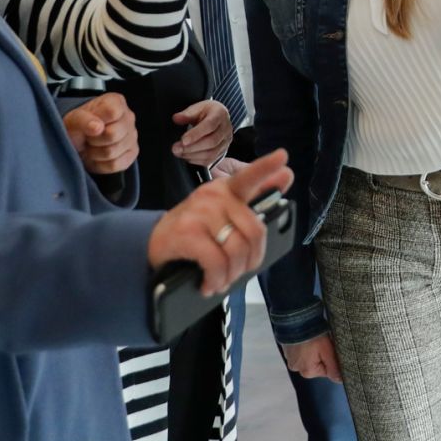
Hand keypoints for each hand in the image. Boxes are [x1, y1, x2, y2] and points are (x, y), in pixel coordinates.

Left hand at [62, 92, 138, 173]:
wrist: (79, 142)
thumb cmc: (78, 127)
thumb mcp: (73, 119)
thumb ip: (83, 119)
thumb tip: (97, 127)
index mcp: (116, 102)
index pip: (112, 112)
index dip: (96, 122)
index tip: (89, 124)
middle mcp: (129, 117)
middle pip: (113, 134)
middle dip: (94, 139)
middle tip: (88, 136)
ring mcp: (133, 136)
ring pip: (112, 152)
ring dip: (95, 153)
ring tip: (92, 146)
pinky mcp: (132, 153)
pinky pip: (115, 165)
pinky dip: (101, 164)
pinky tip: (98, 156)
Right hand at [148, 148, 292, 295]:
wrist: (154, 245)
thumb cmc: (194, 231)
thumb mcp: (224, 214)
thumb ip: (255, 197)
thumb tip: (286, 175)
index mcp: (227, 190)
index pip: (249, 176)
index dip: (266, 167)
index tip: (283, 157)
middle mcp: (214, 196)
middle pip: (254, 231)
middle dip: (251, 260)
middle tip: (239, 271)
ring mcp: (199, 212)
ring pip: (237, 249)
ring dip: (232, 274)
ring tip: (222, 280)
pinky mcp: (187, 232)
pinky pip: (216, 262)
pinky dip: (216, 279)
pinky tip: (209, 283)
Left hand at [172, 99, 233, 167]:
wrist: (217, 118)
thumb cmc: (207, 112)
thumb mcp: (197, 108)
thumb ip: (186, 114)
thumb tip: (176, 118)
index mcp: (220, 114)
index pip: (210, 125)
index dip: (196, 134)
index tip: (183, 140)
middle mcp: (226, 129)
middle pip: (211, 142)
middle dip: (192, 147)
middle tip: (176, 148)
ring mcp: (225, 142)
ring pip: (211, 153)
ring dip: (193, 155)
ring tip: (179, 152)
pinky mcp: (222, 151)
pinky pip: (210, 160)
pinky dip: (196, 160)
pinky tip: (187, 156)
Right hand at [282, 333, 342, 381]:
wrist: (296, 320)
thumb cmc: (313, 336)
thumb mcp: (328, 351)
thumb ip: (334, 368)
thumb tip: (340, 381)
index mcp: (308, 371)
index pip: (327, 370)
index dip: (331, 358)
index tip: (329, 348)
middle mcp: (297, 368)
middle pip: (317, 364)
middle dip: (321, 354)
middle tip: (321, 342)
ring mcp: (290, 359)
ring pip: (309, 357)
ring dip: (312, 350)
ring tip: (313, 339)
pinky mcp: (287, 350)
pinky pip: (300, 351)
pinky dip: (304, 346)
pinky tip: (306, 338)